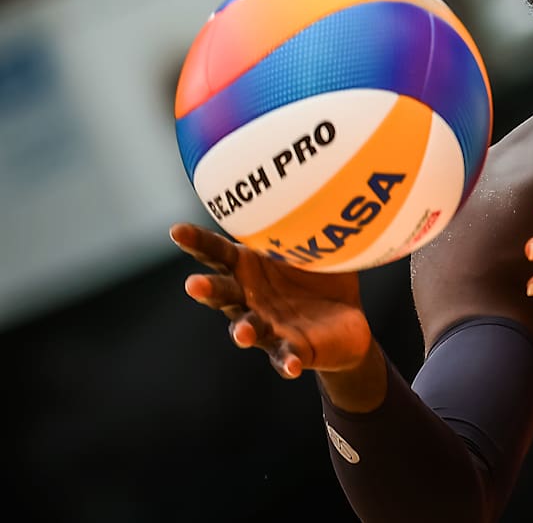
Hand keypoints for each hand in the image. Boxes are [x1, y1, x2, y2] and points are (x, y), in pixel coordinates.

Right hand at [171, 222, 370, 379]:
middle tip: (194, 285)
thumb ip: (311, 222)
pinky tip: (291, 366)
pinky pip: (285, 357)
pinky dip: (286, 362)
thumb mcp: (316, 246)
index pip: (217, 253)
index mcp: (249, 268)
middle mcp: (249, 298)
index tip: (176, 231)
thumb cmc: (319, 277)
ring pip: (248, 328)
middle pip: (222, 293)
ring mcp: (267, 326)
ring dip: (243, 331)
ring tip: (243, 333)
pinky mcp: (291, 349)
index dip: (196, 243)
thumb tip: (322, 176)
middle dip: (208, 290)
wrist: (345, 324)